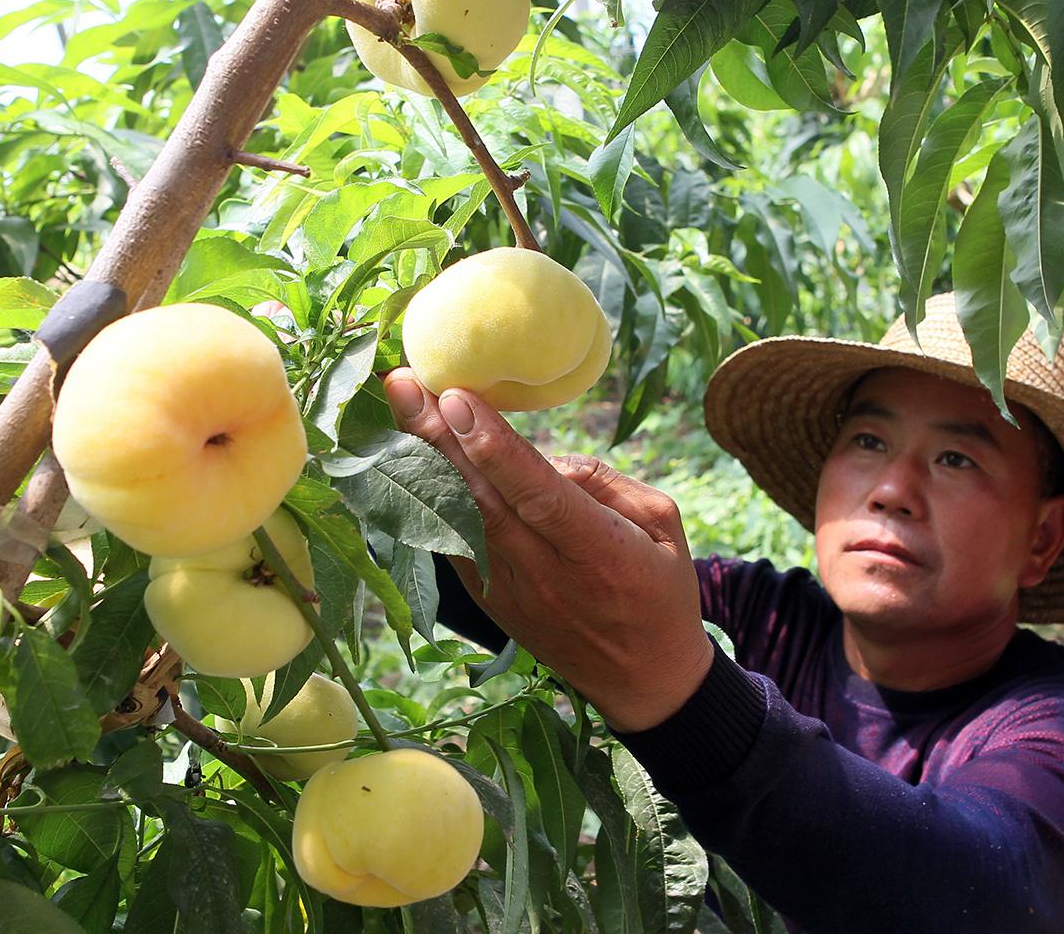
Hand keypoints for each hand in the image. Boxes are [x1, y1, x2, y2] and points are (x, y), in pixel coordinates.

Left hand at [382, 369, 714, 732]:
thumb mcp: (664, 525)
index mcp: (600, 553)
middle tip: (405, 382)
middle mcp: (548, 576)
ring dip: (424, 462)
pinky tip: (406, 456)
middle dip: (439, 438)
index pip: (537, 495)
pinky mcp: (490, 603)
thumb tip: (549, 459)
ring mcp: (512, 594)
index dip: (494, 447)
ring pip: (458, 520)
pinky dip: (428, 499)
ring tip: (399, 405)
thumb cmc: (661, 590)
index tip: (459, 397)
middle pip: (482, 500)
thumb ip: (608, 483)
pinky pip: (453, 544)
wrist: (644, 680)